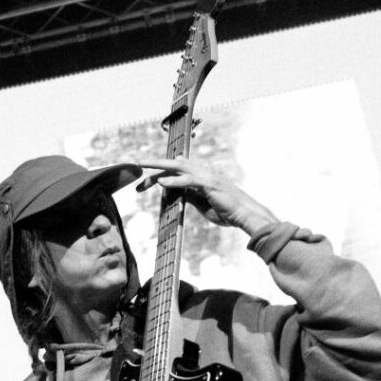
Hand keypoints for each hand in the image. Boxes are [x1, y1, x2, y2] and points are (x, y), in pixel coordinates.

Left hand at [136, 157, 277, 236]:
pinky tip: (160, 183)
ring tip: (142, 167)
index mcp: (200, 176)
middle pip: (173, 165)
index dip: (158, 173)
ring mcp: (206, 177)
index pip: (175, 170)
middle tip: (136, 166)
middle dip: (154, 165)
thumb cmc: (226, 212)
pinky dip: (174, 181)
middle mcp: (202, 172)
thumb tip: (173, 193)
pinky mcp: (209, 185)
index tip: (142, 183)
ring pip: (178, 167)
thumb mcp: (202, 204)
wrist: (245, 215)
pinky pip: (188, 181)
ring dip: (159, 167)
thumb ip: (188, 196)